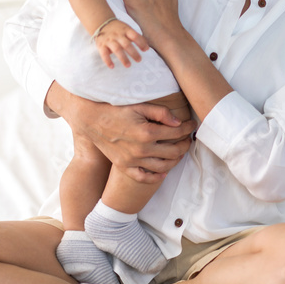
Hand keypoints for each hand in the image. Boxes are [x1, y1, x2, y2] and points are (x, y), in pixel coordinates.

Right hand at [46, 82, 196, 182]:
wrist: (92, 120)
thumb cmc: (117, 110)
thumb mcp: (140, 106)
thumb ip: (161, 113)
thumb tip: (178, 122)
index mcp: (147, 132)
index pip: (177, 132)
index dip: (188, 128)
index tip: (192, 124)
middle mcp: (142, 149)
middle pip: (174, 151)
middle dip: (185, 144)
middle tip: (189, 139)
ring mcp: (133, 160)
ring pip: (163, 166)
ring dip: (175, 160)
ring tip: (179, 152)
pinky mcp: (124, 166)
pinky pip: (144, 177)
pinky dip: (156, 177)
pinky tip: (163, 172)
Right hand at [94, 19, 149, 68]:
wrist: (101, 23)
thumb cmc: (118, 29)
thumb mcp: (127, 29)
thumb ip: (136, 37)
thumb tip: (147, 47)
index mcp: (125, 30)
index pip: (134, 36)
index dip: (141, 43)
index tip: (146, 50)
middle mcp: (117, 35)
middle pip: (126, 44)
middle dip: (133, 53)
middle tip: (139, 60)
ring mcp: (109, 40)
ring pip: (117, 49)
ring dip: (123, 58)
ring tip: (128, 65)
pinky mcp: (101, 45)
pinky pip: (104, 54)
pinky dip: (107, 60)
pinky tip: (112, 66)